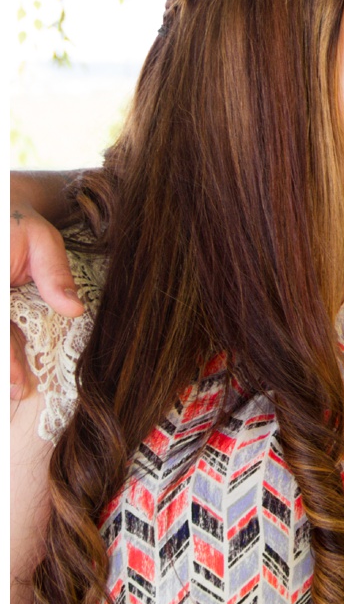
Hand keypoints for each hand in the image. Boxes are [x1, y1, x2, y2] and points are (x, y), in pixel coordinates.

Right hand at [10, 203, 81, 401]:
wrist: (1, 209)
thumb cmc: (20, 226)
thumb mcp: (43, 242)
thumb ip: (55, 276)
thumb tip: (75, 310)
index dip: (5, 358)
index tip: (17, 383)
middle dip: (0, 369)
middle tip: (16, 395)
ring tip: (12, 390)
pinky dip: (3, 347)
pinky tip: (10, 368)